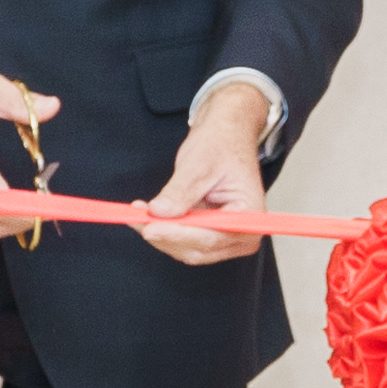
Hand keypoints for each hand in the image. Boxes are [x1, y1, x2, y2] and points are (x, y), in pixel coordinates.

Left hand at [141, 83, 269, 265]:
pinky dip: (162, 229)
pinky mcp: (209, 235)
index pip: (212, 237)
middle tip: (135, 218)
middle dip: (165, 234)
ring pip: (186, 249)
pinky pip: (182, 241)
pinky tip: (146, 215)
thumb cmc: (221, 145)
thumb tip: (160, 213)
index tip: (150, 228)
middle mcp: (242, 234)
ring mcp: (226, 238)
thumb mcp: (199, 163)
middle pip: (198, 249)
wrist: (224, 138)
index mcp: (250, 215)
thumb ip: (180, 191)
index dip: (178, 235)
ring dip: (160, 232)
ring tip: (138, 212)